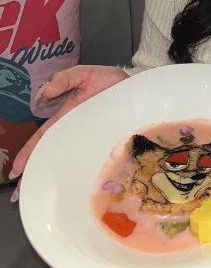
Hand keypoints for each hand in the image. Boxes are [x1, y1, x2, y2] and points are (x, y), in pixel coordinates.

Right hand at [9, 65, 127, 200]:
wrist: (136, 86)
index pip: (44, 137)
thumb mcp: (85, 74)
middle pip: (53, 153)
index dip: (29, 152)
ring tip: (44, 193)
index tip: (17, 171)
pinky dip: (85, 171)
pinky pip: (94, 157)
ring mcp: (92, 137)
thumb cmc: (108, 80)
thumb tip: (46, 91)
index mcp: (67, 116)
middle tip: (21, 192)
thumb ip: (66, 78)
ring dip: (58, 175)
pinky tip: (78, 186)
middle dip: (36, 171)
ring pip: (71, 159)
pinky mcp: (106, 141)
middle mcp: (77, 130)